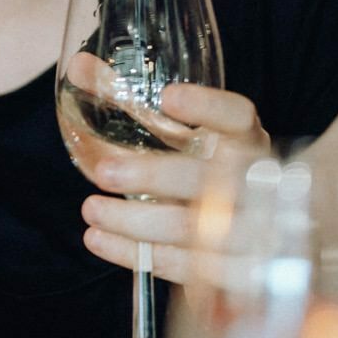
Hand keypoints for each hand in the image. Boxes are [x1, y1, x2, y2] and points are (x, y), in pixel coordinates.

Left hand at [79, 84, 267, 284]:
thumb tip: (77, 67)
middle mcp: (253, 181)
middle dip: (156, 176)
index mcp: (246, 139)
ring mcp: (247, 230)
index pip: (238, 117)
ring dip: (137, 222)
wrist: (260, 228)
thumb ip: (131, 100)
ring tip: (91, 209)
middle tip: (105, 172)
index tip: (169, 97)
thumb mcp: (182, 133)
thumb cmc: (206, 166)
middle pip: (212, 179)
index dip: (208, 107)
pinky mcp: (229, 269)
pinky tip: (99, 239)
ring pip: (194, 230)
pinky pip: (183, 267)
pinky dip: (137, 254)